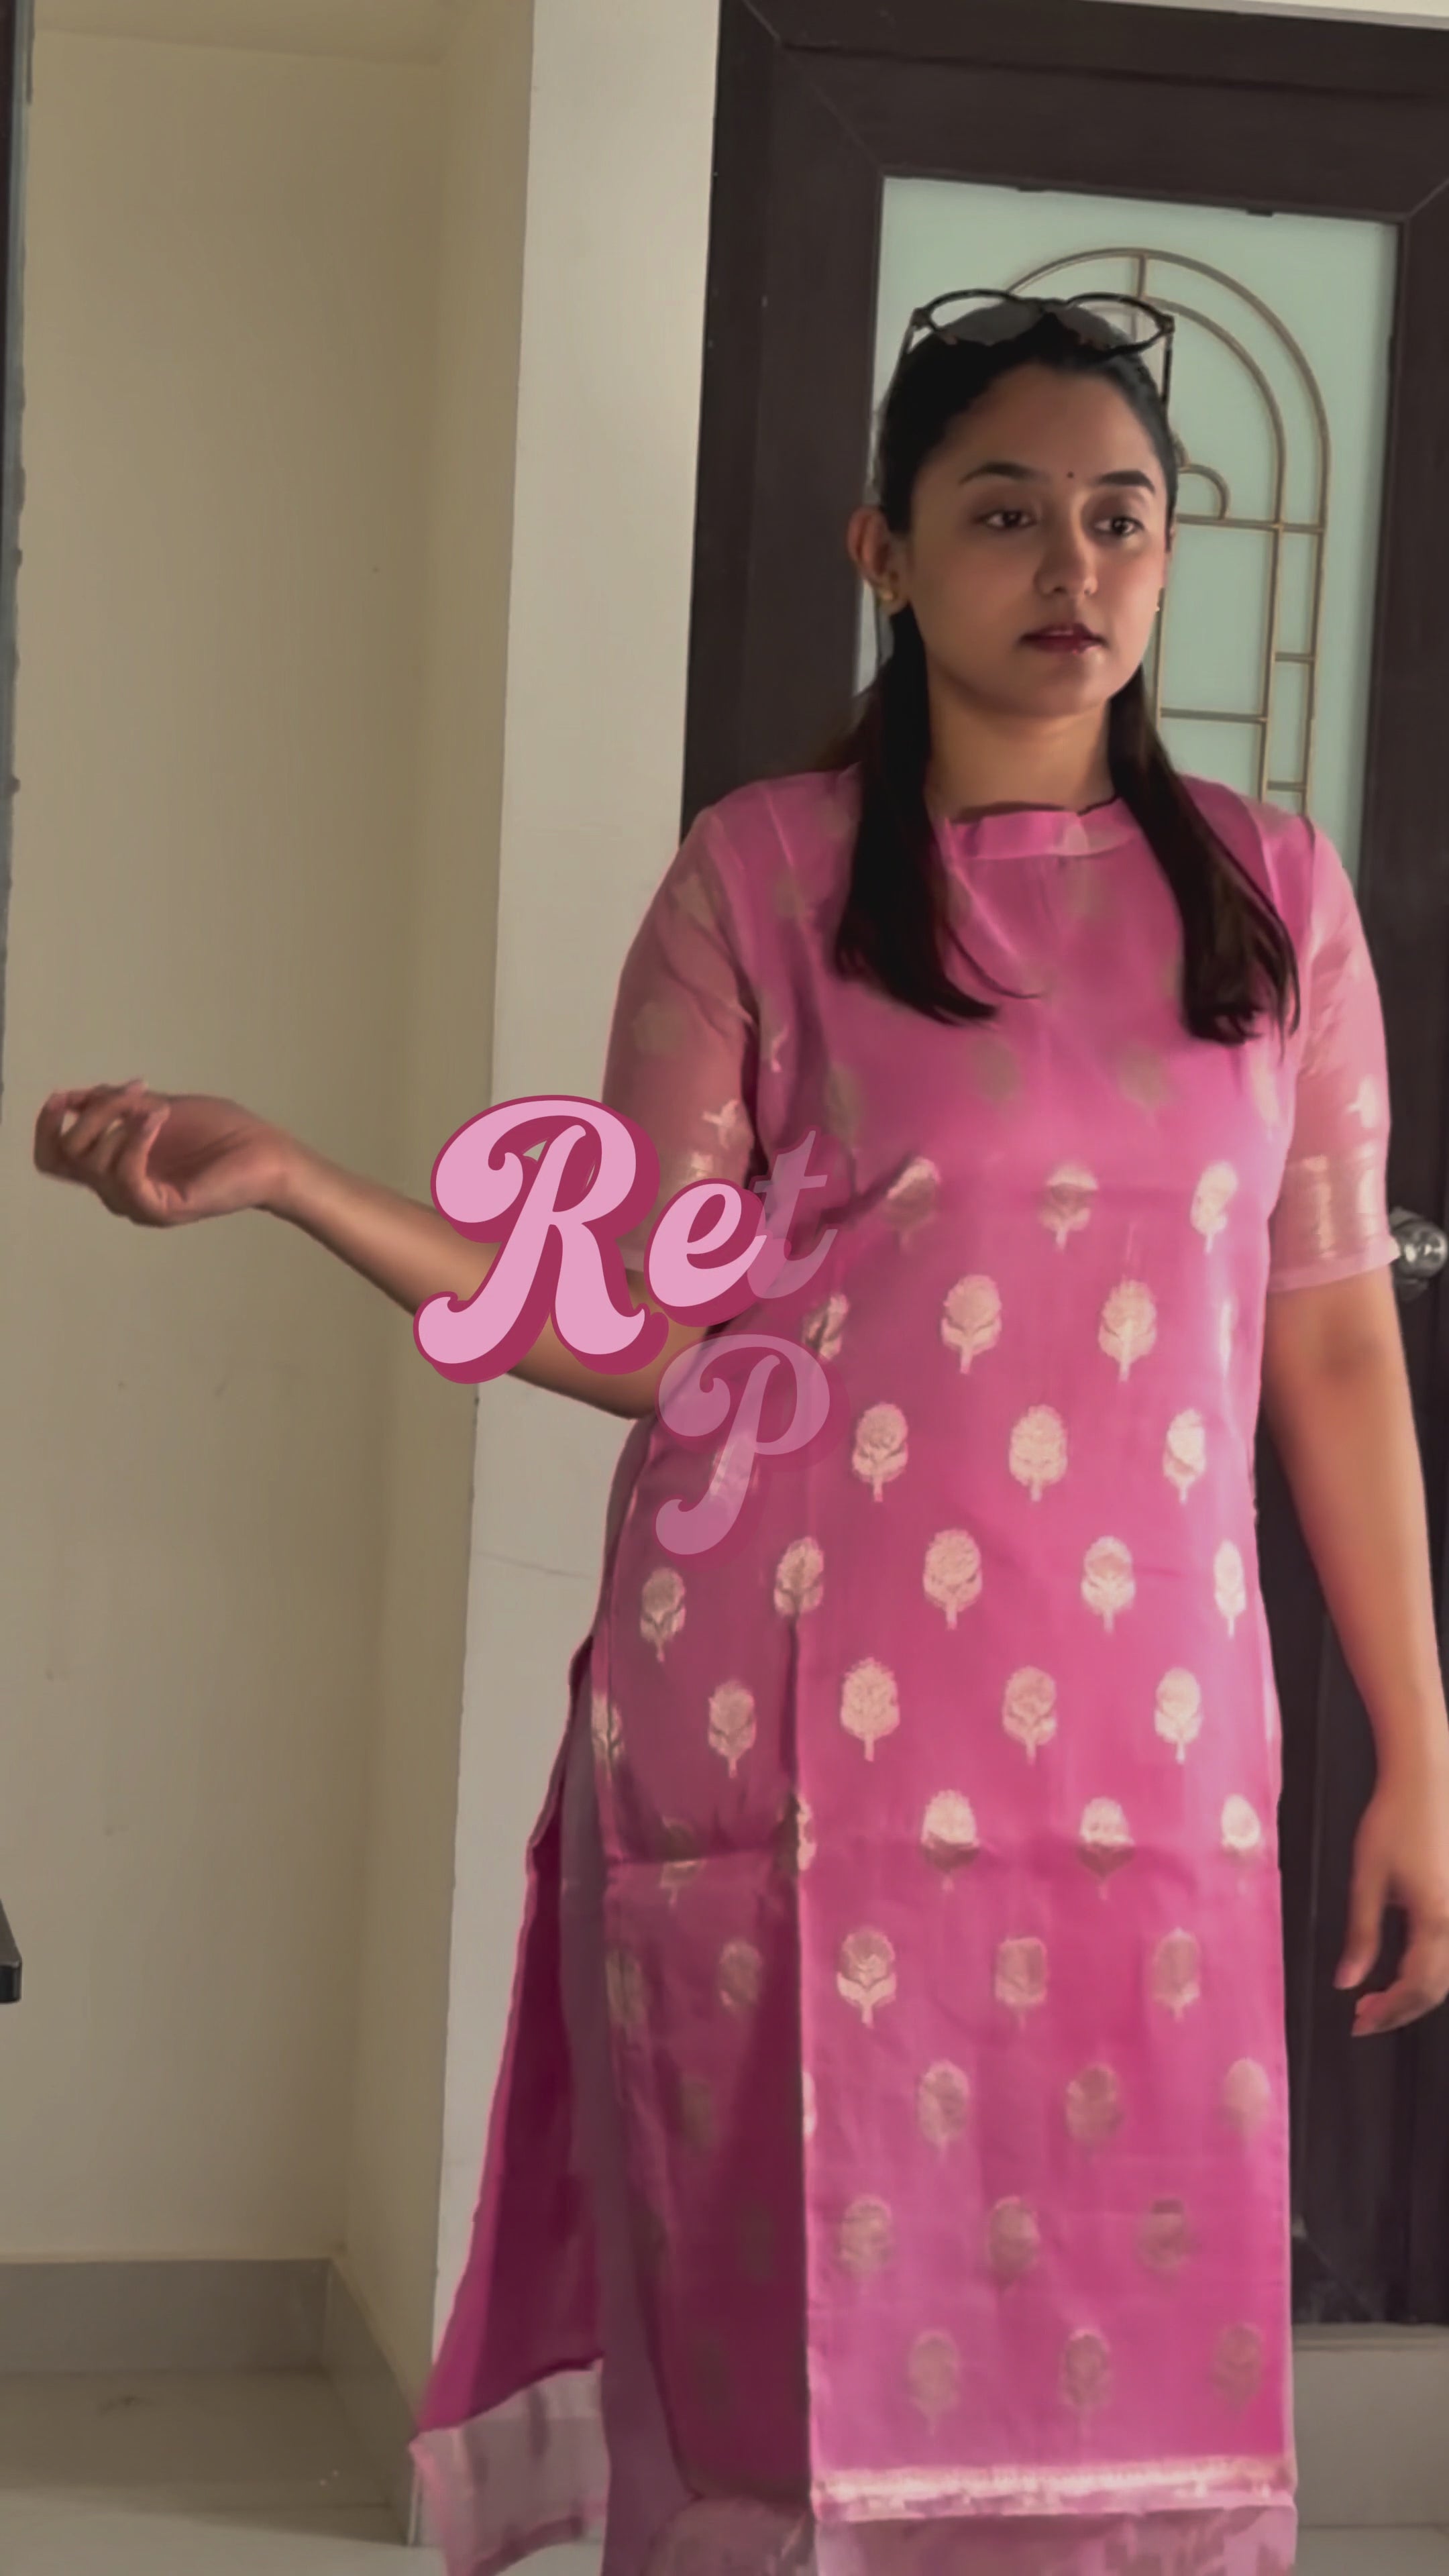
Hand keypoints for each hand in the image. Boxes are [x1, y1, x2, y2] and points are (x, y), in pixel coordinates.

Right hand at [33, 1079, 293, 1226]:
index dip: (47, 1125)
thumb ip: (117, 1105)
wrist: (268, 1155)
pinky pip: (124, 1175)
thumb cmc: (223, 1134)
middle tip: (130, 1093)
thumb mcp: (159, 1108)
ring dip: (116, 1120)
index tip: (64, 1094)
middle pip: (65, 1156)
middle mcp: (118, 1191)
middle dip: (88, 1114)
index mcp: (114, 1169)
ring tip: (155, 1106)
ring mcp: (137, 1203)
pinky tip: (159, 1117)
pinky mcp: (159, 1209)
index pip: (54, 1158)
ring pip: (91, 1162)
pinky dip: (135, 1139)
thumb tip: (75, 1096)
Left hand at [1337, 1755, 1448, 2035]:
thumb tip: (1347, 1982)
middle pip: (1435, 1990)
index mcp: (1434, 1922)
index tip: (1356, 2023)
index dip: (1386, 2013)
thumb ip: (1361, 1934)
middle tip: (1363, 2017)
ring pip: (1448, 1976)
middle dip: (1399, 2011)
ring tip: (1380, 2000)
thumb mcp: (1367, 1878)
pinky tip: (1406, 1973)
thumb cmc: (1392, 1824)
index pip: (1414, 1988)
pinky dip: (1431, 1974)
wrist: (1425, 1785)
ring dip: (1416, 1996)